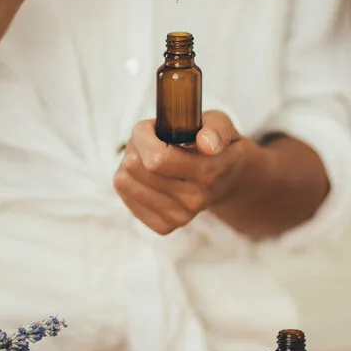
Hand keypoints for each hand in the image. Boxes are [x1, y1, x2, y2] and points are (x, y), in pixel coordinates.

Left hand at [114, 111, 258, 234]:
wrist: (225, 180)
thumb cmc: (216, 146)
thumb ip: (216, 129)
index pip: (157, 160)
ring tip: (150, 157)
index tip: (151, 126)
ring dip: (130, 162)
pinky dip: (130, 181)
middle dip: (135, 146)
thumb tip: (206, 144)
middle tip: (152, 141)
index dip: (144, 136)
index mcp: (208, 171)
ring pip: (124, 182)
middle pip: (136, 169)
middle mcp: (194, 199)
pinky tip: (148, 176)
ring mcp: (179, 216)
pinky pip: (125, 197)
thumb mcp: (221, 125)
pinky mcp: (164, 226)